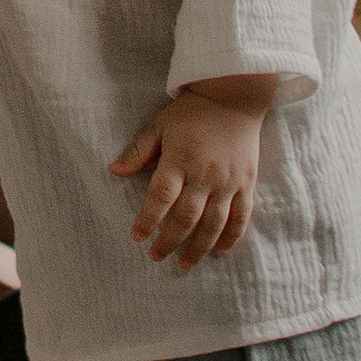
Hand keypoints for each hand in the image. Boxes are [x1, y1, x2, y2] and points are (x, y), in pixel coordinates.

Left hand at [108, 77, 272, 269]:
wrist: (234, 96)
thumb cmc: (192, 111)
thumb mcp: (160, 125)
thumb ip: (139, 151)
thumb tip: (113, 171)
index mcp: (180, 160)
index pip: (161, 197)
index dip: (147, 219)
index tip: (136, 236)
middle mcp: (205, 175)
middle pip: (186, 217)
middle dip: (170, 241)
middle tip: (156, 257)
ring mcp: (228, 181)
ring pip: (213, 224)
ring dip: (198, 247)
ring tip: (185, 264)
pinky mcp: (247, 183)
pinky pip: (241, 216)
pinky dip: (231, 236)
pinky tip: (220, 250)